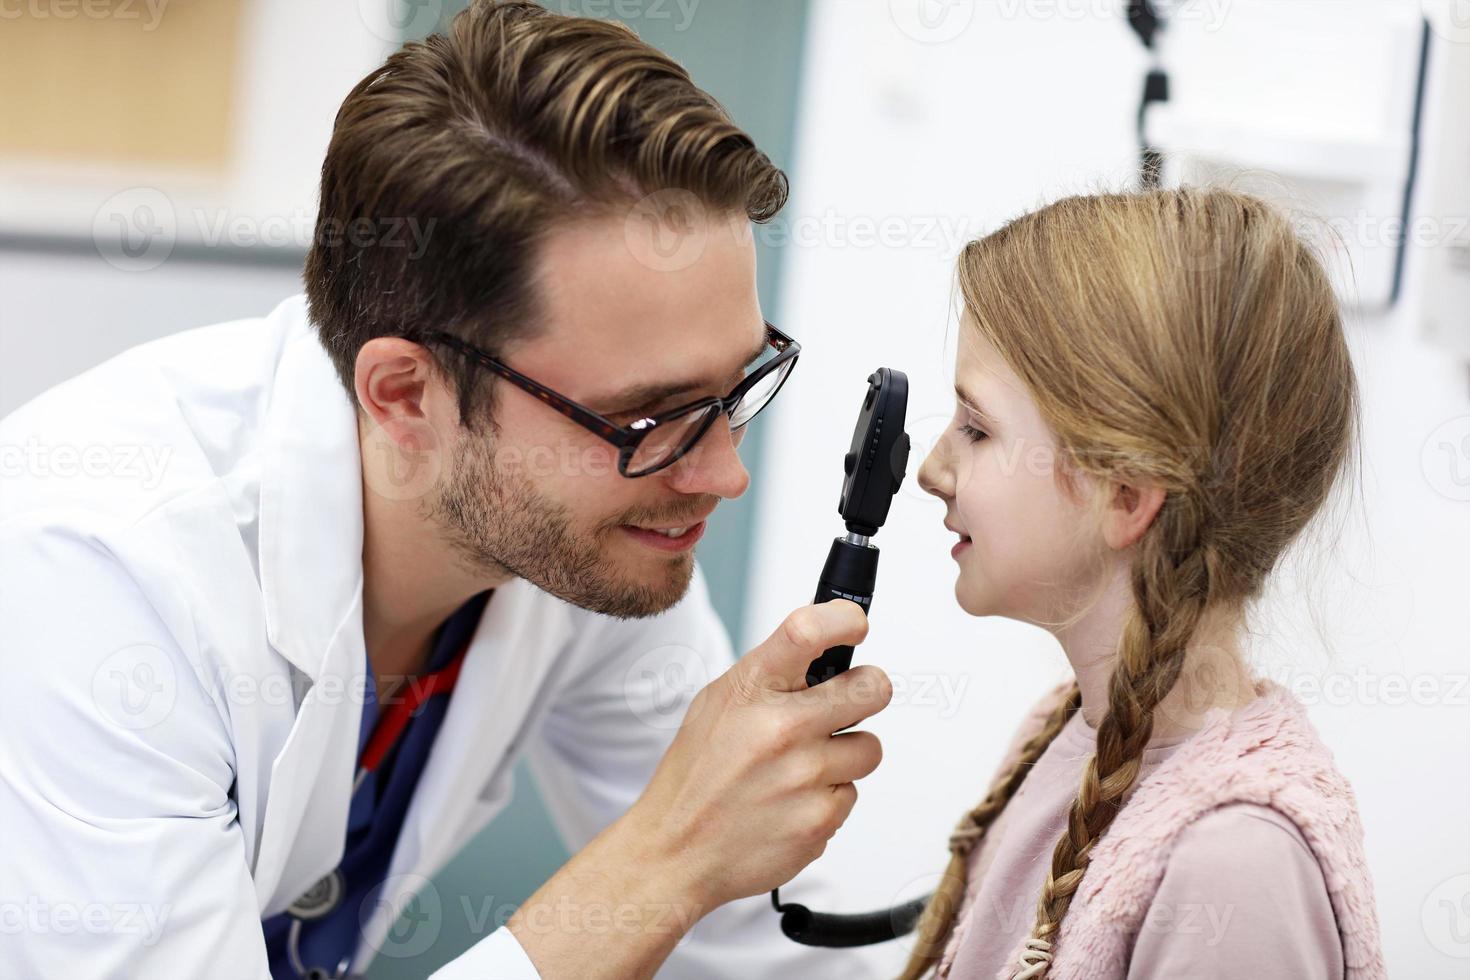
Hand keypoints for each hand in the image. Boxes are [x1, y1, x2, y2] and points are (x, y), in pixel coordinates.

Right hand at [626, 599, 891, 909]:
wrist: (674, 854)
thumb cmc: (695, 776)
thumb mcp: (716, 706)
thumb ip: (770, 677)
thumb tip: (825, 652)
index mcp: (749, 689)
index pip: (808, 631)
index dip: (844, 619)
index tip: (855, 625)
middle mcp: (780, 728)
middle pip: (871, 688)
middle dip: (867, 692)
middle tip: (846, 705)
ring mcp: (803, 776)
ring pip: (868, 748)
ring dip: (845, 756)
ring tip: (801, 768)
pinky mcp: (819, 820)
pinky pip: (851, 794)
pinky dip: (827, 799)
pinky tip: (790, 804)